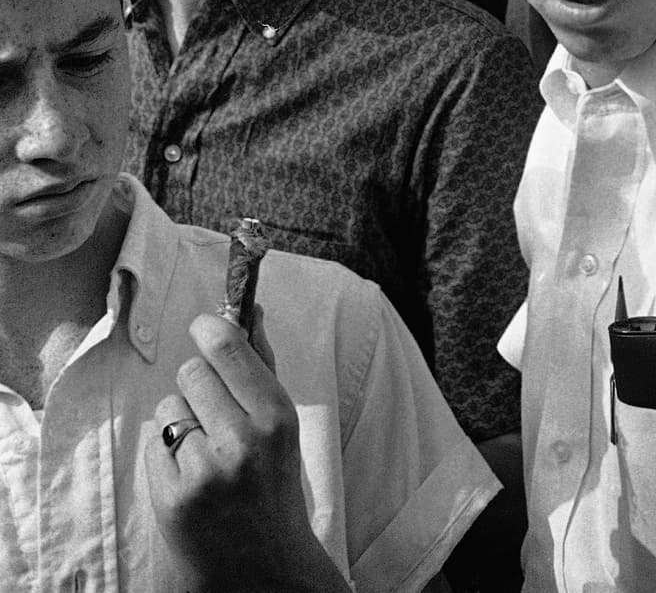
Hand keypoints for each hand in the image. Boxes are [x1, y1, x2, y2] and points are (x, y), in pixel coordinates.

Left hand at [144, 312, 348, 592]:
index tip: (202, 327)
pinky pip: (154, 445)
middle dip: (197, 386)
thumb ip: (263, 365)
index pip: (228, 349)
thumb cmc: (274, 485)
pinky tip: (189, 478)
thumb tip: (250, 308)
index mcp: (276, 417)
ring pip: (169, 408)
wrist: (263, 568)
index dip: (209, 330)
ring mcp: (204, 471)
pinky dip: (167, 457)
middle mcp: (242, 441)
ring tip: (205, 453)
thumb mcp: (282, 424)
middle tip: (214, 415)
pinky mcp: (172, 497)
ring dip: (181, 423)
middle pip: (191, 373)